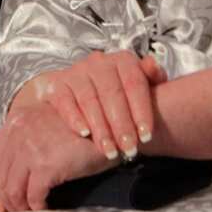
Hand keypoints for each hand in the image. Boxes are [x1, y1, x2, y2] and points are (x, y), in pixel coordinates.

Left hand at [0, 101, 109, 211]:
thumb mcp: (42, 122)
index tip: (1, 200)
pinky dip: (36, 208)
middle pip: (0, 176)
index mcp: (16, 120)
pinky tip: (44, 210)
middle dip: (5, 199)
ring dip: (19, 207)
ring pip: (13, 189)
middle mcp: (19, 131)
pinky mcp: (46, 165)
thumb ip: (17, 133)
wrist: (109, 127)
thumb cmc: (79, 126)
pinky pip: (33, 196)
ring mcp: (31, 148)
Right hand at [13, 51, 164, 161]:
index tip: (146, 135)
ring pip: (89, 99)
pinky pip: (65, 101)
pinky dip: (74, 117)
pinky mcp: (56, 85)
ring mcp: (76, 72)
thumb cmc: (113, 92)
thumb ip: (149, 78)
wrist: (76, 90)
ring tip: (110, 150)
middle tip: (129, 149)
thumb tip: (155, 68)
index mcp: (122, 61)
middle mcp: (99, 63)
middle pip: (112, 93)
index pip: (134, 83)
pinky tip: (84, 133)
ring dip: (101, 128)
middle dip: (122, 124)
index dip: (141, 110)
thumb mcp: (136, 84)